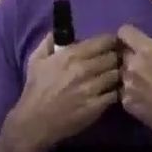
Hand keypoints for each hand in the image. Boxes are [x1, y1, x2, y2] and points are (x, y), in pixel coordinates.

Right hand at [3, 32, 120, 151]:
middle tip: (114, 63)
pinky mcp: (97, 106)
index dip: (110, 42)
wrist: (34, 121)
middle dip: (116, 58)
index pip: (104, 41)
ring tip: (112, 78)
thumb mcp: (36, 61)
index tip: (110, 46)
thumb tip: (59, 30)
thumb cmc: (36, 89)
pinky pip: (115, 94)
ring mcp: (92, 88)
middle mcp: (84, 69)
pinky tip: (109, 93)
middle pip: (114, 57)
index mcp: (71, 55)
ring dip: (116, 75)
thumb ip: (48, 42)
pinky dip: (115, 92)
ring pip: (117, 74)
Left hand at [117, 0, 151, 144]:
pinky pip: (124, 93)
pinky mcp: (127, 104)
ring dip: (131, 74)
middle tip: (149, 62)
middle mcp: (131, 66)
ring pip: (122, 73)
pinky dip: (132, 93)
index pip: (124, 32)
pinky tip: (146, 96)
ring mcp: (127, 86)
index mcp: (146, 50)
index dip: (131, 34)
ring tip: (147, 81)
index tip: (140, 39)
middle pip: (122, 53)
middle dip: (132, 54)